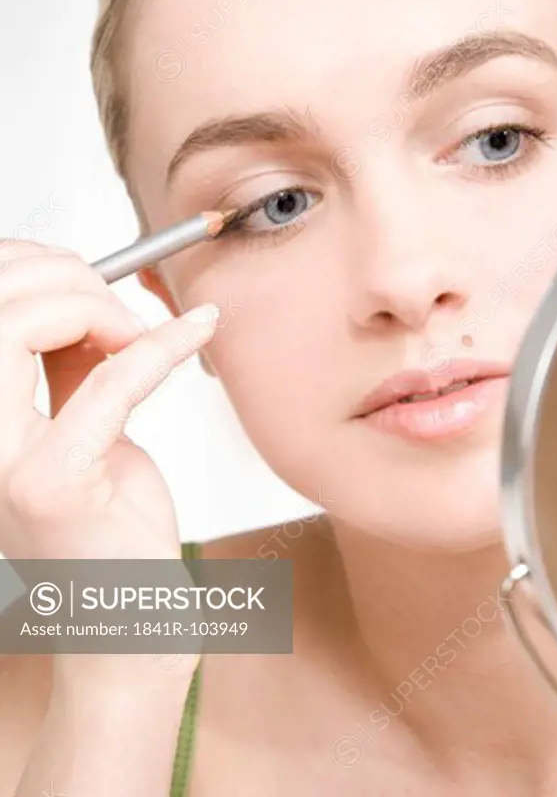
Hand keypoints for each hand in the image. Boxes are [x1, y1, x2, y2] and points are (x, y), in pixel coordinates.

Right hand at [0, 241, 216, 680]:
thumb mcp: (84, 428)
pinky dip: (162, 344)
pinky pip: (109, 381)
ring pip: (19, 325)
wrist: (124, 626)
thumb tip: (86, 296)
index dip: (33, 269)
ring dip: (97, 306)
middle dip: (71, 279)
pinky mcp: (51, 482)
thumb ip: (72, 366)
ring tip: (144, 330)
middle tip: (124, 308)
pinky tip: (198, 330)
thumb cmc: (107, 532)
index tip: (93, 281)